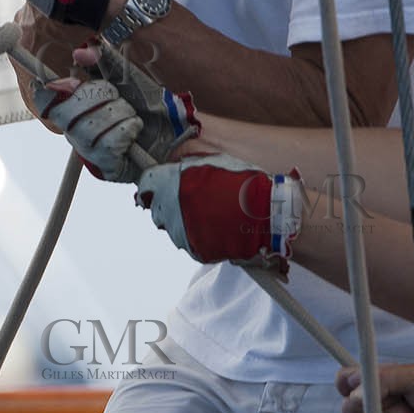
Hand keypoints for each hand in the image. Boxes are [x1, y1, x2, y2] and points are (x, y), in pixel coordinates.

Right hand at [33, 66, 199, 182]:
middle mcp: (75, 132)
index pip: (46, 101)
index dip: (52, 91)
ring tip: (132, 118)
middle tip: (120, 100)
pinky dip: (128, 131)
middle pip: (67, 111)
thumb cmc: (149, 107)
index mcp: (75, 108)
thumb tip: (80, 52)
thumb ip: (104, 62)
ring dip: (120, 115)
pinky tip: (135, 134)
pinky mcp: (104, 167)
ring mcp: (88, 152)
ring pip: (91, 126)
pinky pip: (108, 142)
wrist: (177, 133)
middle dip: (101, 97)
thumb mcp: (127, 78)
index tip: (73, 82)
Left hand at [135, 156, 300, 273]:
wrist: (267, 212)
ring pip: (172, 227)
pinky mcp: (196, 250)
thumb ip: (184, 166)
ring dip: (183, 220)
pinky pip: (190, 241)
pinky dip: (198, 235)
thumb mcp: (211, 162)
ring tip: (209, 212)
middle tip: (189, 198)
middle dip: (166, 203)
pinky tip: (215, 225)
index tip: (158, 184)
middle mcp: (172, 210)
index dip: (152, 183)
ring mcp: (183, 233)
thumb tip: (169, 167)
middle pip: (156, 208)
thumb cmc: (242, 182)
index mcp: (172, 184)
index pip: (145, 184)